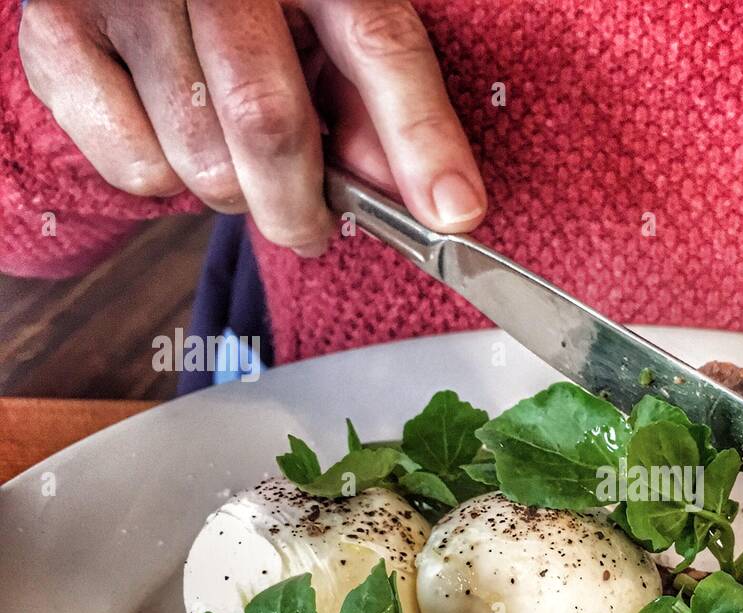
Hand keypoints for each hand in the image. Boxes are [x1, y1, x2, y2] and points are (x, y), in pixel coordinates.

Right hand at [18, 0, 486, 254]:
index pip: (378, 46)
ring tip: (235, 159)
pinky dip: (164, 181)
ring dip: (234, 192)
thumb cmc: (253, 5)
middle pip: (270, 123)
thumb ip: (375, 106)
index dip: (421, 140)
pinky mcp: (58, 32)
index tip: (454, 216)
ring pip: (202, 161)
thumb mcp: (327, 27)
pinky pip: (133, 166)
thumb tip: (422, 201)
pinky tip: (174, 136)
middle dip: (303, 208)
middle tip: (315, 229)